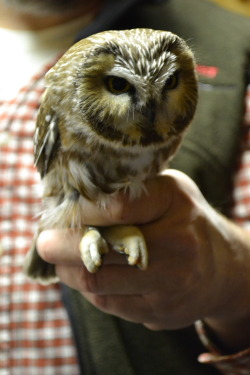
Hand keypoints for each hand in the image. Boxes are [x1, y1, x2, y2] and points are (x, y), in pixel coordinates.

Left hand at [37, 169, 249, 351]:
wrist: (221, 267)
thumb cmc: (184, 219)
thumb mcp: (166, 190)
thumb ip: (130, 191)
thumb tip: (75, 197)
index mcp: (175, 203)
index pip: (118, 208)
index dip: (81, 210)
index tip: (60, 209)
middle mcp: (177, 245)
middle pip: (103, 253)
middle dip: (62, 248)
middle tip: (44, 242)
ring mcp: (170, 285)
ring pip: (99, 284)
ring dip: (69, 271)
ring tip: (59, 258)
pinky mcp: (160, 313)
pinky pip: (108, 304)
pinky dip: (88, 288)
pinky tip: (83, 274)